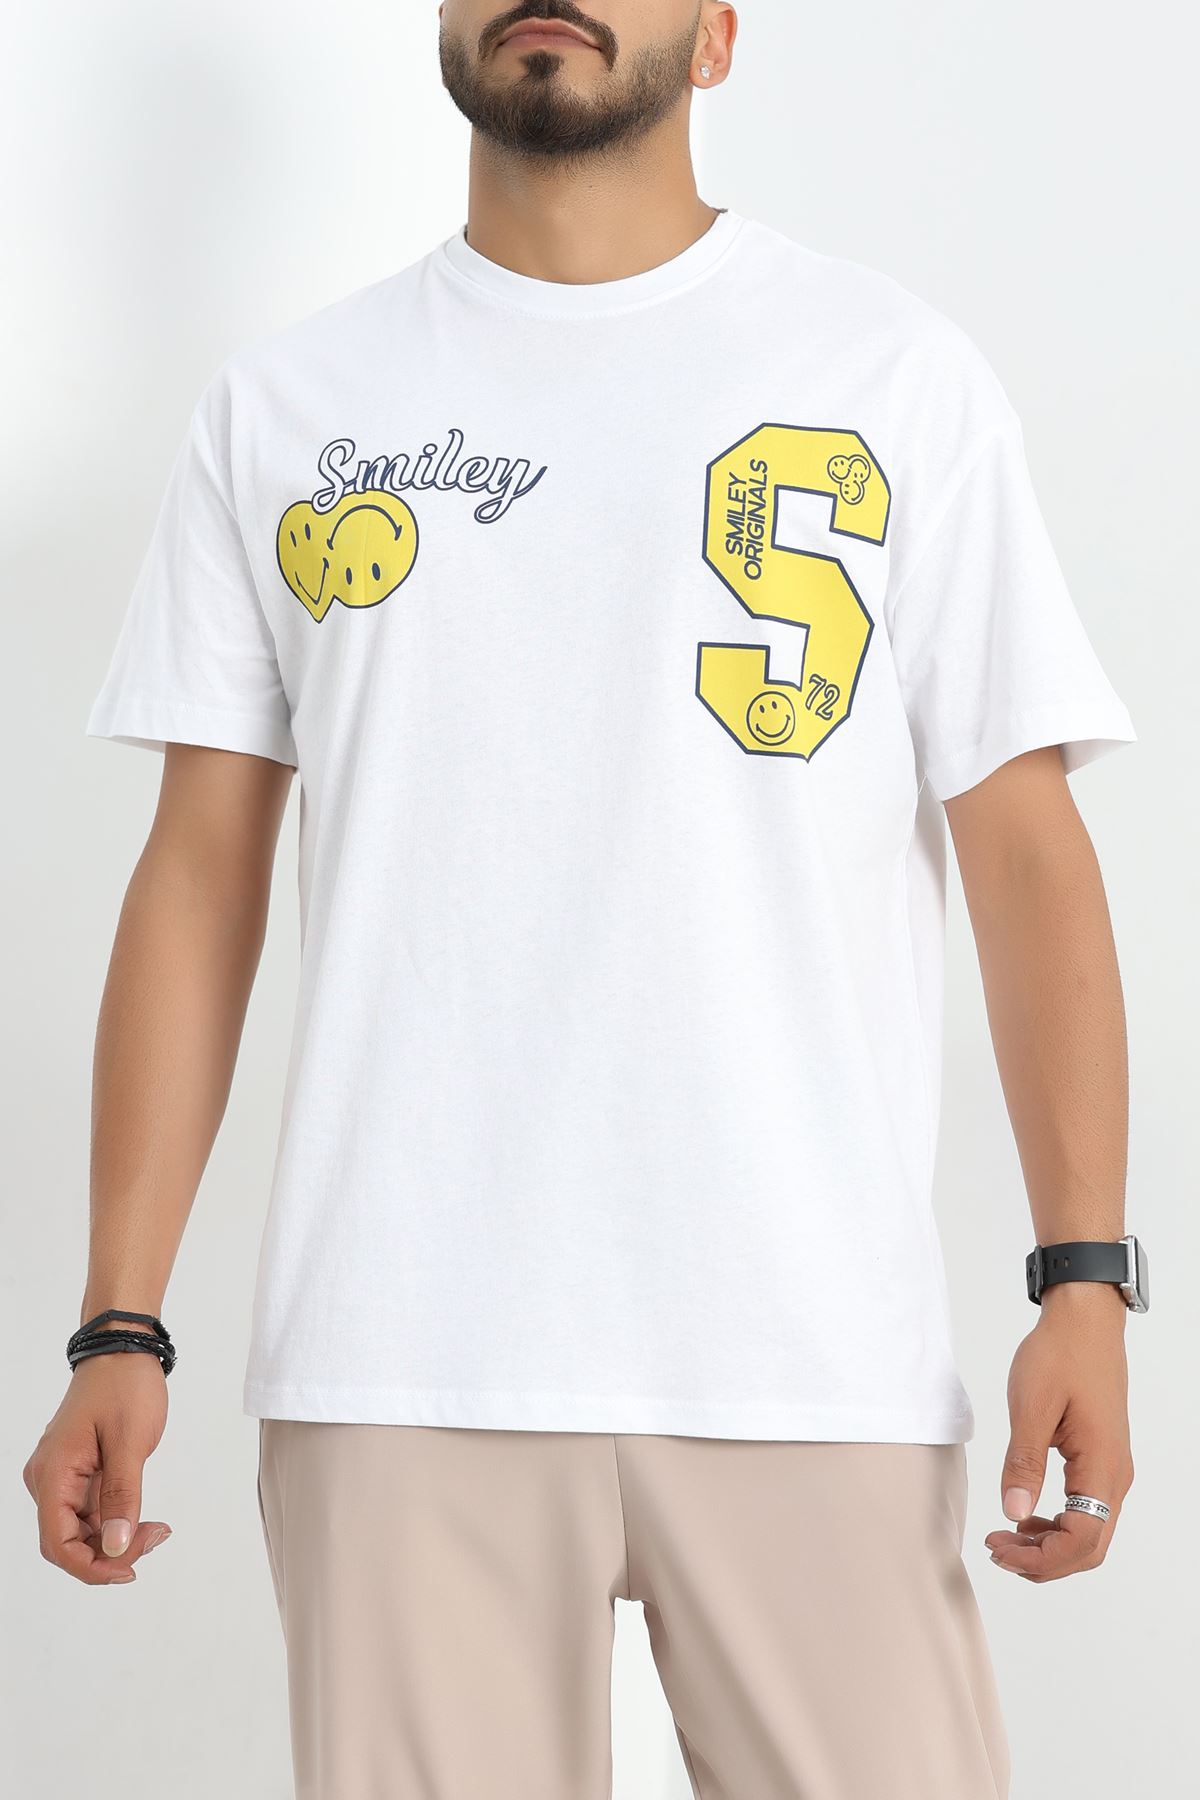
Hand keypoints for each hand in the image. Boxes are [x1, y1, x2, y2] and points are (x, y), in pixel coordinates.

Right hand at [22, 1344, 170, 1583]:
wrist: (123, 1349)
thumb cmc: (124, 1385)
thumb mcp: (130, 1442)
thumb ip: (122, 1497)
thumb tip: (116, 1547)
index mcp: (52, 1474)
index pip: (57, 1544)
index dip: (91, 1567)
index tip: (130, 1568)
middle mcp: (49, 1480)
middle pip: (67, 1542)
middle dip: (109, 1554)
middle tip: (155, 1539)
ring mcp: (62, 1477)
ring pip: (81, 1531)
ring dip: (116, 1539)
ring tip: (157, 1529)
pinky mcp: (78, 1473)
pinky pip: (90, 1512)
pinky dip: (116, 1521)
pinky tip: (144, 1519)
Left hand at [985, 1283, 1133, 1581]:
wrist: (1085, 1321)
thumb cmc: (1060, 1355)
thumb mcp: (1032, 1406)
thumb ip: (1023, 1462)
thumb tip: (1014, 1512)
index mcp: (1102, 1466)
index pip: (1083, 1539)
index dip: (1042, 1558)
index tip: (1000, 1548)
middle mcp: (1115, 1476)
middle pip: (1090, 1547)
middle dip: (1043, 1560)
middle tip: (997, 1548)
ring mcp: (1111, 1469)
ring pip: (1089, 1531)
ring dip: (1049, 1545)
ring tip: (1006, 1537)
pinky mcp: (1101, 1459)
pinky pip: (1086, 1510)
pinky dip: (1057, 1525)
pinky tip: (1026, 1515)